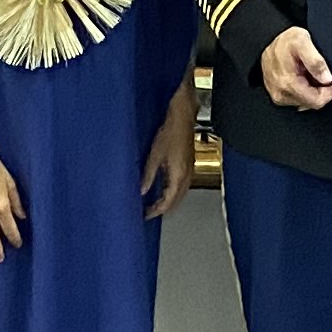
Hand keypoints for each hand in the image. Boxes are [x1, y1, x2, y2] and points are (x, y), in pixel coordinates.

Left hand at [141, 82, 198, 219]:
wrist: (182, 116)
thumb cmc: (170, 131)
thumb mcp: (154, 155)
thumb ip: (148, 175)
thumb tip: (142, 190)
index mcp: (178, 175)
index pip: (168, 202)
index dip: (157, 211)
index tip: (146, 215)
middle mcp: (187, 175)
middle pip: (176, 201)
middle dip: (163, 209)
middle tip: (149, 212)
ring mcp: (189, 170)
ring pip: (180, 194)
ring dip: (168, 201)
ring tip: (154, 204)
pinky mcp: (188, 164)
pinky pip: (182, 185)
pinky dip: (173, 191)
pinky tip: (163, 188)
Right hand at [259, 25, 331, 111]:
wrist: (269, 40)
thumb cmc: (285, 41)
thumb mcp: (303, 41)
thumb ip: (316, 61)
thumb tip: (326, 79)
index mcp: (287, 83)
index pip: (316, 101)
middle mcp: (281, 93)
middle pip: (312, 103)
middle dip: (324, 92)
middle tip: (326, 75)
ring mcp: (278, 96)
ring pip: (306, 102)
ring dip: (315, 91)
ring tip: (313, 74)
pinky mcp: (278, 95)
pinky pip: (298, 99)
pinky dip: (306, 91)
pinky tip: (306, 78)